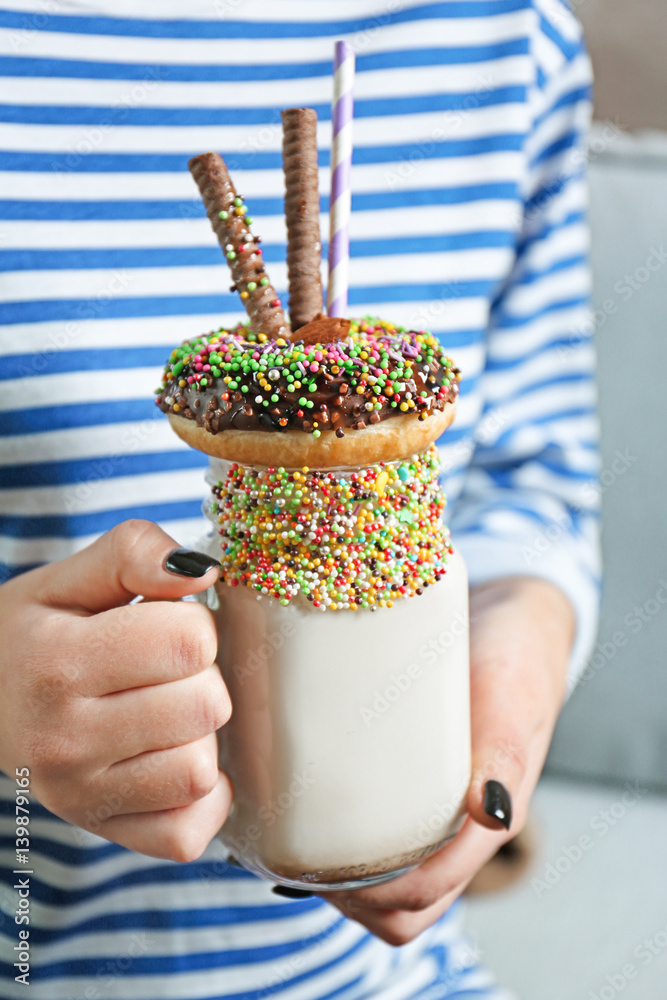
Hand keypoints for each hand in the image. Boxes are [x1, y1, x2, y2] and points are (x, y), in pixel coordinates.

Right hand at [0, 520, 232, 861]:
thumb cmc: (32, 634)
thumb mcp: (68, 579)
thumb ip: (133, 553)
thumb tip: (203, 571)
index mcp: (60, 662)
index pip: (191, 640)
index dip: (193, 624)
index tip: (162, 627)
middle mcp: (64, 738)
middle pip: (205, 704)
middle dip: (200, 677)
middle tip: (163, 671)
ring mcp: (80, 795)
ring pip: (200, 770)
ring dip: (198, 735)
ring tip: (163, 713)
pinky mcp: (100, 831)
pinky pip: (188, 833)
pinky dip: (198, 799)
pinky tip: (171, 760)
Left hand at [326, 576, 574, 944]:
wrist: (512, 622)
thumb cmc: (513, 659)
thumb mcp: (510, 699)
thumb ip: (502, 753)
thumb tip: (488, 813)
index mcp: (487, 819)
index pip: (429, 892)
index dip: (378, 893)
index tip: (326, 863)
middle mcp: (462, 828)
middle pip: (406, 906)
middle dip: (352, 896)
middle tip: (299, 852)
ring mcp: (439, 812)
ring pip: (392, 886)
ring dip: (346, 880)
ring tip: (298, 837)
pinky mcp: (417, 785)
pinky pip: (385, 840)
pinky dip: (346, 844)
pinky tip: (309, 808)